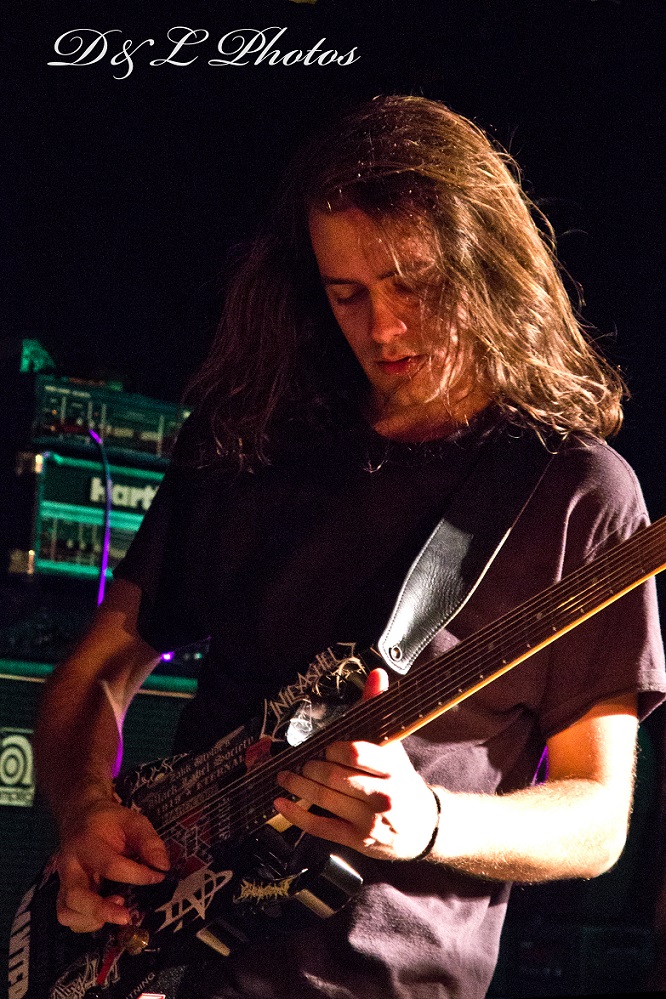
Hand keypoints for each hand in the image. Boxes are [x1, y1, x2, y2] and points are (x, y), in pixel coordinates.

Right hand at [56, 795, 169, 932]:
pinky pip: (68, 917)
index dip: (137, 875)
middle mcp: (69, 865)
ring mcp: (63, 881)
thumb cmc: (110, 821)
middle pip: (76, 896)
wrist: (79, 816)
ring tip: (118, 908)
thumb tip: (163, 867)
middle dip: (102, 911)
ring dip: (93, 919)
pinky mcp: (62, 893)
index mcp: (87, 843)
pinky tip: (104, 913)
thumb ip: (149, 842)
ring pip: (67, 912)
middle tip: (127, 915)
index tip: (158, 877)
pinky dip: (86, 923)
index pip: (110, 866)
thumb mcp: (132, 821)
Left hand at [274, 669, 439, 860]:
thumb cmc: (402, 782)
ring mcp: (368, 821)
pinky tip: (281, 804)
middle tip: (301, 761)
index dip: (332, 748)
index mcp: (392, 768)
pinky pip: (319, 826)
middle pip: (333, 776)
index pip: (355, 753)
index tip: (324, 745)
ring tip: (285, 776)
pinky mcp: (356, 840)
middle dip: (310, 766)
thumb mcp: (394, 748)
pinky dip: (296, 814)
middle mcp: (382, 796)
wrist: (424, 827)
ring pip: (323, 799)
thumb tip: (376, 674)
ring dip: (297, 785)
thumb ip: (378, 711)